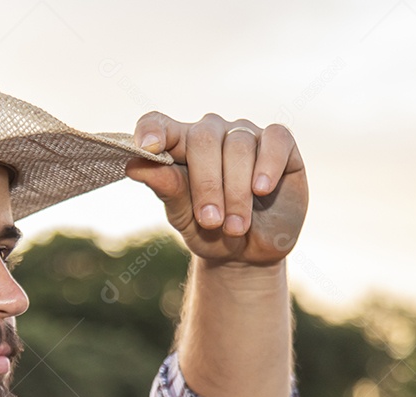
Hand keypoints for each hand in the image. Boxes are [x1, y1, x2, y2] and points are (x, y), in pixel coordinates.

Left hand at [126, 112, 307, 264]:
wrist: (249, 253)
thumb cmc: (209, 230)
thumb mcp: (184, 217)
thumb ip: (166, 189)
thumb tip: (135, 165)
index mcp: (180, 145)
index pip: (161, 125)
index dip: (153, 130)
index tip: (147, 147)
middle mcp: (212, 133)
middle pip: (203, 140)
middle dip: (206, 184)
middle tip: (210, 222)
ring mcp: (246, 135)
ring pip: (238, 146)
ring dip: (236, 191)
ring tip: (234, 227)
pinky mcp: (280, 144)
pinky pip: (275, 139)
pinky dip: (268, 164)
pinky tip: (261, 189)